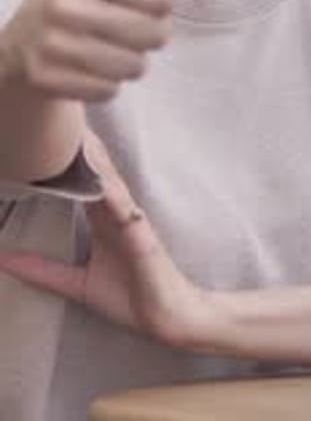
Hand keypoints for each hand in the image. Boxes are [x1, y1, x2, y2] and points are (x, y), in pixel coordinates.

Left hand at [0, 131, 214, 347]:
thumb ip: (44, 271)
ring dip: (97, 162)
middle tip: (64, 120)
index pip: (83, 181)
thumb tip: (6, 262)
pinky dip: (115, 196)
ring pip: (111, 185)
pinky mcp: (144, 238)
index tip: (51, 135)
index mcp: (103, 221)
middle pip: (98, 174)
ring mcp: (131, 223)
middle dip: (82, 148)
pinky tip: (104, 182)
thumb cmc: (132, 297)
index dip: (68, 159)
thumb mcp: (77, 285)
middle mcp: (117, 215)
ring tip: (80, 137)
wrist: (167, 319)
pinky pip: (128, 213)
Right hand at [5, 0, 173, 100]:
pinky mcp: (48, 81)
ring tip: (101, 42)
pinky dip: (104, 82)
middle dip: (146, 33)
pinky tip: (83, 64)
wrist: (24, 40)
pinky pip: (111, 90)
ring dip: (127, 59)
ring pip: (135, 66)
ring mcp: (53, 46)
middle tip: (116, 23)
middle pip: (155, 36)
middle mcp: (65, 6)